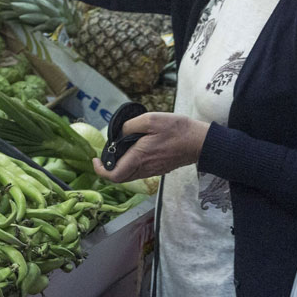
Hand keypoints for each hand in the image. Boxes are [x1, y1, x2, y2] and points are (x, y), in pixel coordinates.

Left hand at [92, 112, 210, 183]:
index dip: (100, 171)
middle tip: (104, 155)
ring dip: (120, 167)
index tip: (95, 160)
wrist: (201, 142)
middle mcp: (145, 168)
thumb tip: (117, 134)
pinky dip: (131, 165)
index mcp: (139, 157)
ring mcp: (153, 171)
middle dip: (108, 169)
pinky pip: (139, 172)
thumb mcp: (151, 119)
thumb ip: (129, 126)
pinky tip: (133, 151)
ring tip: (117, 151)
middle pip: (120, 178)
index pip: (114, 175)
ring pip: (129, 175)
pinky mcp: (159, 169)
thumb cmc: (177, 129)